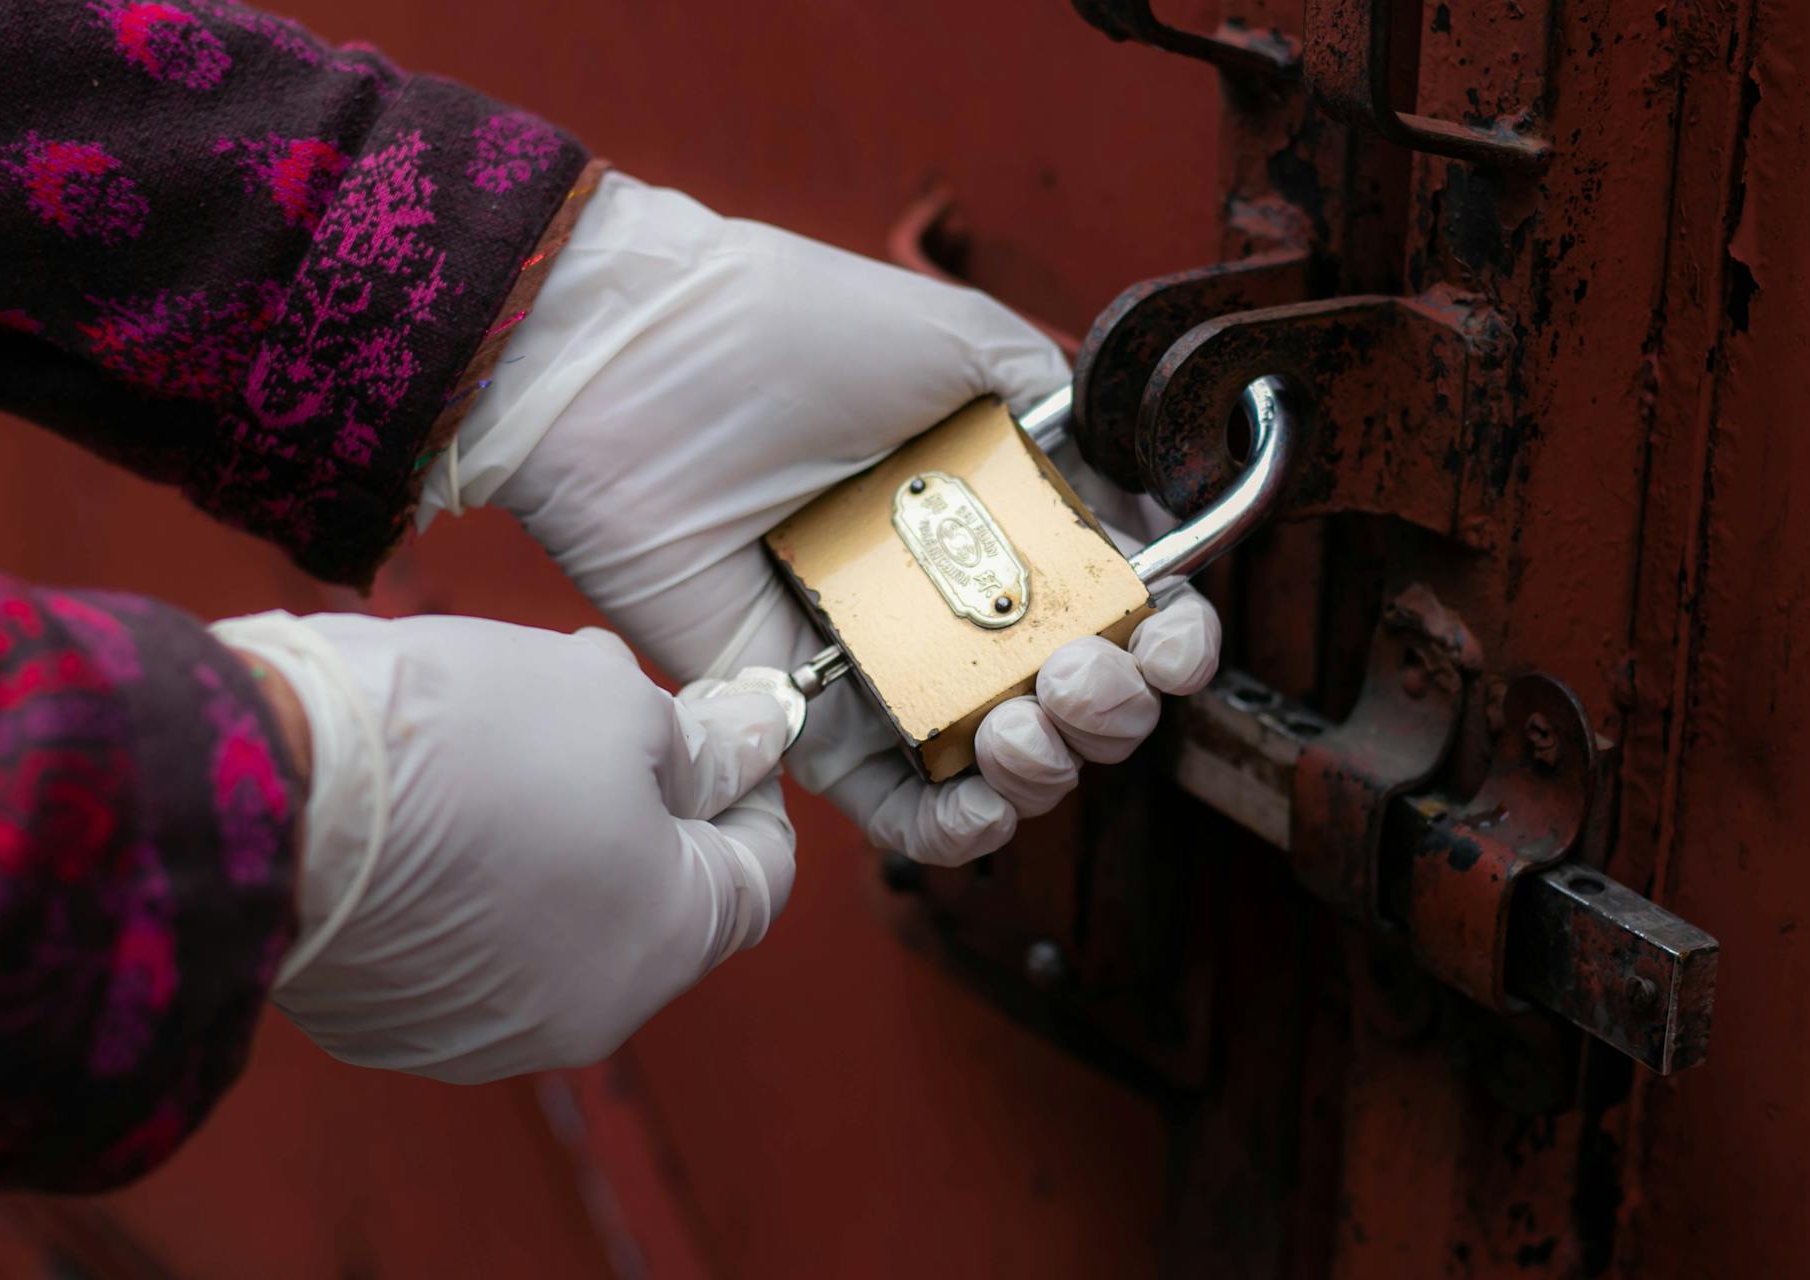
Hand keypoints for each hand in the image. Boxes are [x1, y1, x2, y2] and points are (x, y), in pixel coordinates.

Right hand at [212, 610, 792, 1081]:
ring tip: (498, 725)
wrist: (260, 788)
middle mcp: (583, 1013)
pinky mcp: (388, 1018)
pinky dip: (475, 867)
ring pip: (558, 910)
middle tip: (595, 693)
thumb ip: (701, 743)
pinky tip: (430, 792)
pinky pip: (468, 936)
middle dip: (642, 787)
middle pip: (655, 893)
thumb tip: (756, 744)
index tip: (720, 721)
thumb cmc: (461, 740)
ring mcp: (478, 1029)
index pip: (758, 873)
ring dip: (556, 821)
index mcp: (665, 943)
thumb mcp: (611, 707)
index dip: (749, 786)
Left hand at [420, 171, 1219, 863]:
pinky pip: (897, 811)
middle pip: (1076, 702)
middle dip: (1114, 710)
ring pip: (1001, 767)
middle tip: (1080, 670)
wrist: (638, 363)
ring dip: (1052, 768)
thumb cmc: (793, 332)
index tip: (1171, 636)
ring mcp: (883, 668)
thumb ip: (1066, 423)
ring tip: (1028, 716)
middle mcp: (951, 602)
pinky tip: (984, 796)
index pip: (1114, 607)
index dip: (1167, 639)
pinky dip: (957, 830)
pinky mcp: (806, 720)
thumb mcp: (964, 343)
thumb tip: (1150, 505)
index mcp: (999, 519)